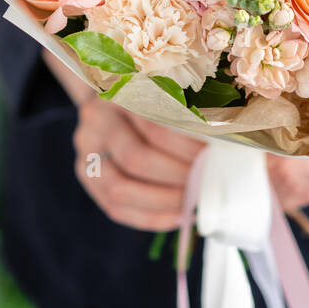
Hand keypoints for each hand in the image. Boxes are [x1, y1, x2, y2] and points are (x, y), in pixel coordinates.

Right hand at [73, 99, 202, 231]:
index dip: (187, 146)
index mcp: (120, 90)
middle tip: (204, 182)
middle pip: (137, 158)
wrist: (111, 100)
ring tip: (192, 202)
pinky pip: (115, 208)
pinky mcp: (85, 176)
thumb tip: (223, 148)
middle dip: (176, 175)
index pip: (155, 125)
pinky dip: (150, 218)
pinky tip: (177, 217)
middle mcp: (97, 119)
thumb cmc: (149, 97)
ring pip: (120, 188)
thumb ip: (186, 113)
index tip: (213, 158)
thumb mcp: (165, 89)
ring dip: (163, 201)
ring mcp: (86, 150)